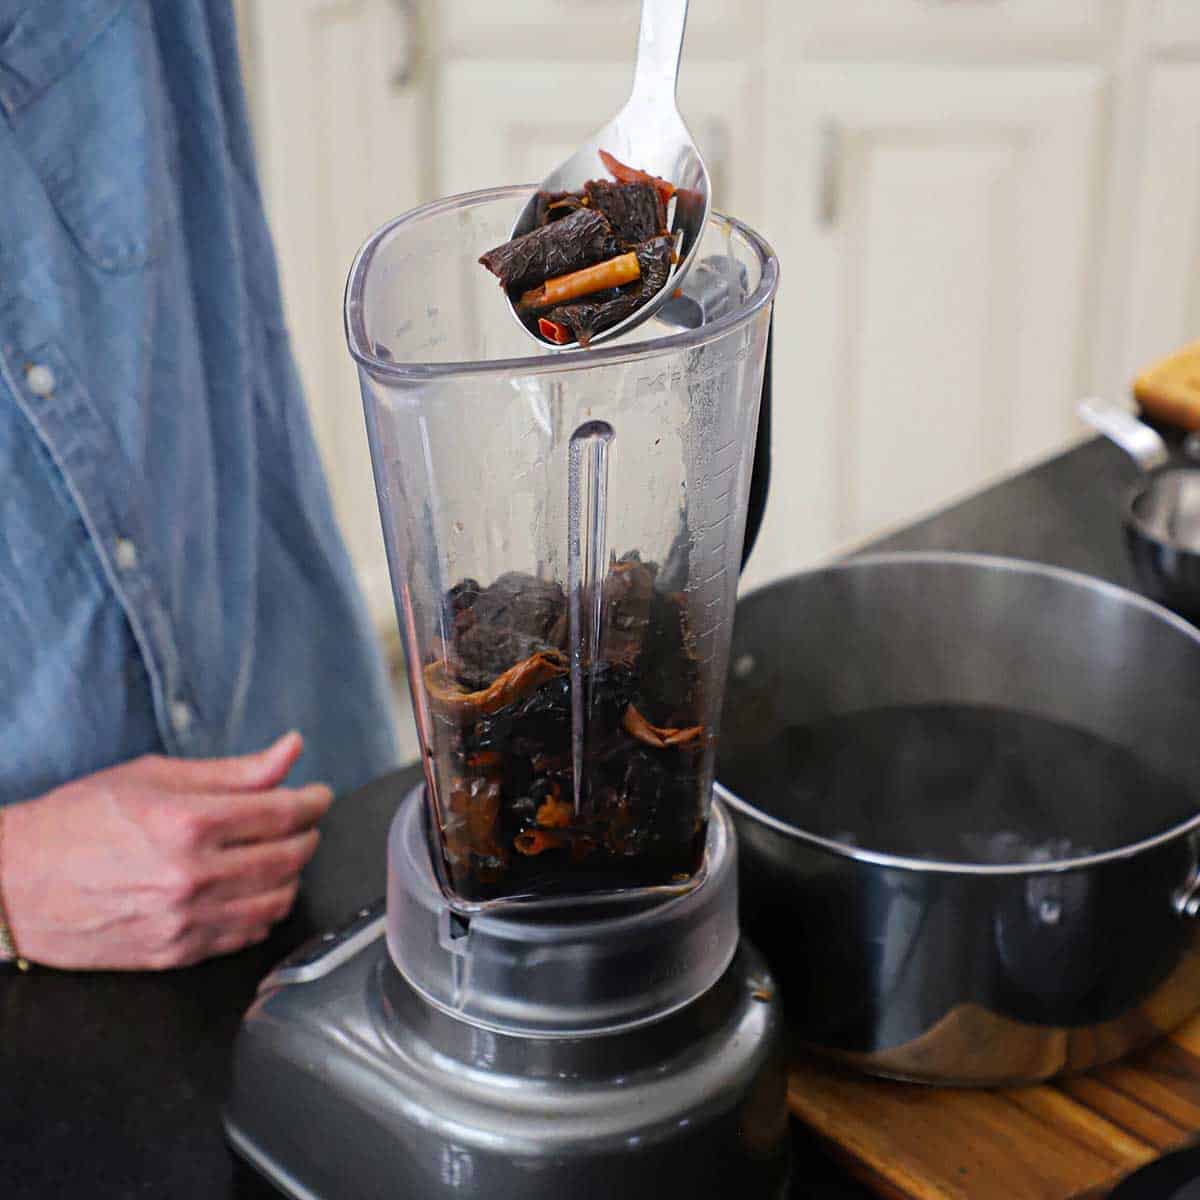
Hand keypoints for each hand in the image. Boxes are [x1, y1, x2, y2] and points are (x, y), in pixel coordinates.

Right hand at [1, 732, 331, 969]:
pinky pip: (247, 935)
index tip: (319, 795)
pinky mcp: (176, 954)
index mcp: (188, 823)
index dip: (313, 801)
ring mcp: (186, 921)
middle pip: (288, 856)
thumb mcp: (154, 776)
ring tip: (282, 854)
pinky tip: (257, 891)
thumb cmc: (78, 821)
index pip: (283, 812)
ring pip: (277, 900)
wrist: (15, 885)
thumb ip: (232, 770)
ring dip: (292, 874)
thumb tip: (290, 751)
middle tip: (303, 821)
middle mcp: (192, 876)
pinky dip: (265, 911)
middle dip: (307, 834)